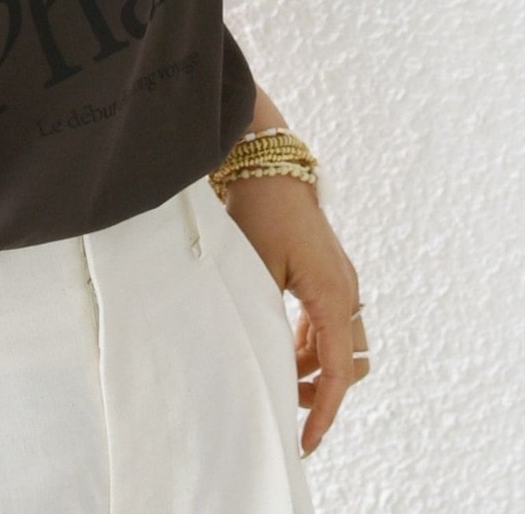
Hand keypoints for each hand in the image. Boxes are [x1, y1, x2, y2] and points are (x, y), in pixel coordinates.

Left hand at [224, 174, 369, 458]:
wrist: (266, 163)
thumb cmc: (259, 211)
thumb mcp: (256, 270)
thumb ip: (267, 318)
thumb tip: (262, 364)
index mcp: (333, 295)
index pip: (339, 371)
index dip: (324, 412)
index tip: (304, 441)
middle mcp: (346, 290)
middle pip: (348, 361)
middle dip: (323, 390)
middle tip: (286, 406)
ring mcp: (340, 279)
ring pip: (339, 342)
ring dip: (315, 365)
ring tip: (279, 377)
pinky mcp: (327, 270)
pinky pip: (328, 320)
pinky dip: (310, 342)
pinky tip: (281, 346)